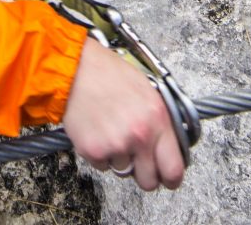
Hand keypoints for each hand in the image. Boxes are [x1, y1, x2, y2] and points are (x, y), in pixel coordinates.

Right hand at [61, 38, 184, 190]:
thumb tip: (168, 147)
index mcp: (158, 120)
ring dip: (119, 158)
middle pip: (149, 182)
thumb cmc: (110, 74)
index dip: (171, 179)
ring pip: (123, 171)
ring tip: (111, 132)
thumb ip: (161, 123)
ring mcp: (116, 146)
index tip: (167, 179)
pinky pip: (103, 166)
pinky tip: (98, 131)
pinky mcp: (94, 151)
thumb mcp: (148, 92)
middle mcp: (140, 137)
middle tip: (136, 158)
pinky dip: (100, 154)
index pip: (174, 169)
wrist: (76, 69)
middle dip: (143, 173)